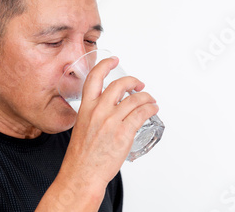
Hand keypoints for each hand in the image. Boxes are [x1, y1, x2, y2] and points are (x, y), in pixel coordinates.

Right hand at [62, 56, 158, 186]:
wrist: (82, 174)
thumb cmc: (81, 156)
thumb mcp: (82, 127)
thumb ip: (93, 115)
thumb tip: (107, 111)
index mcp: (86, 108)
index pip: (94, 78)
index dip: (105, 65)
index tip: (114, 60)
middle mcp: (99, 111)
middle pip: (119, 85)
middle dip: (133, 81)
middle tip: (139, 84)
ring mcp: (112, 121)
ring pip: (135, 99)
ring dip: (146, 97)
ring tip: (150, 100)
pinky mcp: (124, 132)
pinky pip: (142, 113)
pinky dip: (150, 108)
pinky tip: (152, 109)